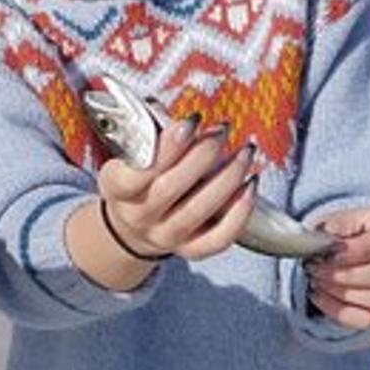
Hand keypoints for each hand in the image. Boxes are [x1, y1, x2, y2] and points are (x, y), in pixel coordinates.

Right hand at [96, 117, 255, 261]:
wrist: (133, 224)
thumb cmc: (138, 178)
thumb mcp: (130, 154)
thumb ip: (152, 135)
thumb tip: (189, 119)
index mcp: (118, 188)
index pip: (137, 172)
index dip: (167, 146)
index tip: (191, 121)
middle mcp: (139, 216)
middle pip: (172, 187)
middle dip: (203, 154)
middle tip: (222, 130)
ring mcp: (165, 236)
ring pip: (199, 209)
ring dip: (229, 176)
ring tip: (246, 152)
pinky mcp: (190, 250)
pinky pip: (219, 238)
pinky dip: (240, 213)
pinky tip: (251, 186)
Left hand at [305, 204, 369, 328]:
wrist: (354, 245)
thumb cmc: (347, 230)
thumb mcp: (340, 218)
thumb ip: (333, 228)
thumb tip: (321, 243)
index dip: (357, 251)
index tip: (329, 255)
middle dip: (348, 276)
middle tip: (317, 270)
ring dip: (343, 294)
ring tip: (317, 281)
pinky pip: (369, 319)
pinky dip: (340, 311)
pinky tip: (318, 296)